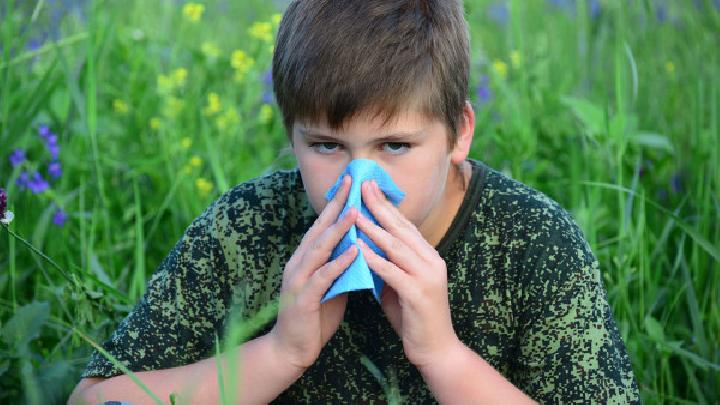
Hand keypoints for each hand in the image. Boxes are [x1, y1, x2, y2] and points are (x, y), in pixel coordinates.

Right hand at [269, 174, 358, 370]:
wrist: (291, 350)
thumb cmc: (314, 317)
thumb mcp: (331, 287)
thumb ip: (342, 267)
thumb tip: (362, 248)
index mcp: (305, 259)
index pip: (322, 225)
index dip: (336, 203)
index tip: (351, 182)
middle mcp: (299, 263)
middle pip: (319, 229)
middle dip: (336, 205)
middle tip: (351, 183)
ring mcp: (298, 280)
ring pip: (319, 249)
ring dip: (338, 229)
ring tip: (356, 212)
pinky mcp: (302, 299)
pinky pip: (323, 277)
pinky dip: (338, 263)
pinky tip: (354, 251)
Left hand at [355, 180, 461, 368]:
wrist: (436, 350)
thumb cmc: (415, 318)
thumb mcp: (401, 285)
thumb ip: (389, 266)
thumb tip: (366, 248)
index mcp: (429, 256)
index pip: (405, 225)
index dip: (387, 206)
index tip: (370, 188)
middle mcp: (432, 261)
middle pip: (401, 228)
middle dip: (380, 206)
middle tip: (363, 187)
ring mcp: (427, 276)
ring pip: (396, 246)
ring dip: (373, 228)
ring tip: (354, 213)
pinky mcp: (418, 293)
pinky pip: (391, 271)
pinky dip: (373, 258)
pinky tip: (358, 248)